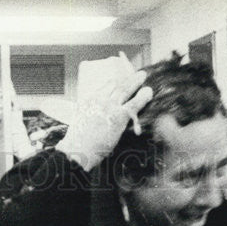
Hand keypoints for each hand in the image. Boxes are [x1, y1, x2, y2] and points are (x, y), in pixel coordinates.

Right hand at [57, 52, 153, 171]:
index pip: (105, 87)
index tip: (122, 81)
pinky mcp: (118, 116)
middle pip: (116, 85)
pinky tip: (149, 93)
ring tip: (143, 77)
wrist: (78, 150)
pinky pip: (134, 104)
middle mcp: (99, 100)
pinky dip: (142, 97)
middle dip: (128, 79)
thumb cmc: (77, 143)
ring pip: (125, 90)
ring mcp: (109, 106)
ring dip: (135, 82)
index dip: (116, 83)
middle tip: (137, 75)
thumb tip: (94, 118)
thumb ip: (89, 115)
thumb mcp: (80, 123)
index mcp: (89, 101)